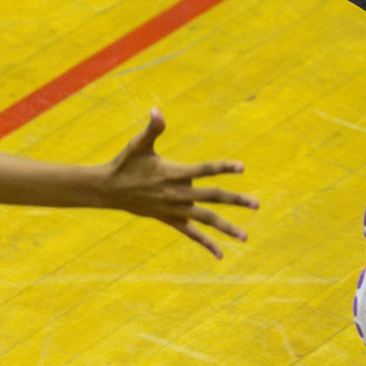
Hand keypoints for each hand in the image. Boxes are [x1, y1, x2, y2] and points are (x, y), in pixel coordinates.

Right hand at [101, 110, 258, 258]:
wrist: (108, 190)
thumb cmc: (126, 163)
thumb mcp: (138, 144)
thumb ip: (153, 128)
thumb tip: (156, 110)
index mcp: (173, 173)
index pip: (204, 170)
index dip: (222, 167)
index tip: (242, 166)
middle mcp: (177, 194)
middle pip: (212, 197)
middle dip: (236, 200)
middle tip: (257, 204)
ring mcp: (175, 210)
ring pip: (205, 220)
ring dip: (227, 228)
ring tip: (246, 237)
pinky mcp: (170, 220)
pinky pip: (191, 234)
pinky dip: (206, 244)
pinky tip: (221, 254)